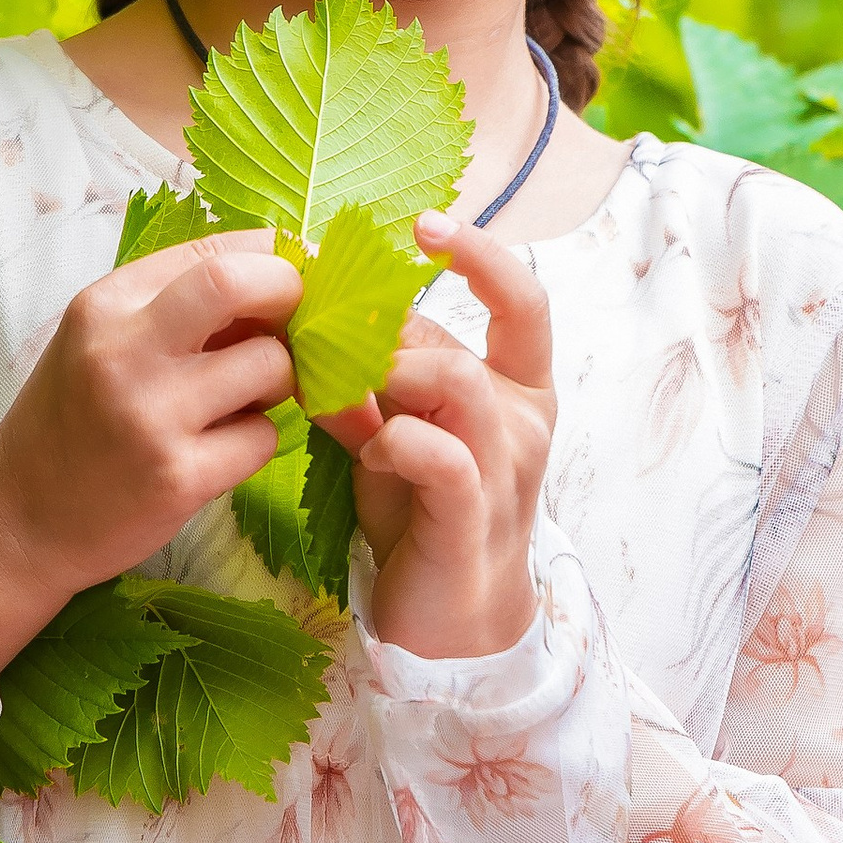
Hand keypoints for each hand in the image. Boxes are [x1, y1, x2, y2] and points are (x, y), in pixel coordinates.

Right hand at [0, 232, 301, 701]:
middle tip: (294, 326)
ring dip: (277, 382)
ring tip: (241, 402)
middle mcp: (123, 350)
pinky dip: (254, 442)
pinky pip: (262, 438)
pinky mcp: (179, 477)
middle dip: (288, 294)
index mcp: (104, 305)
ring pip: (270, 365)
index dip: (269, 258)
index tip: (288, 280)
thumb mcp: (98, 345)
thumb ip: (171, 310)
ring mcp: (151, 415)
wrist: (15, 522)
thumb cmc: (67, 426)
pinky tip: (215, 453)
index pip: (211, 249)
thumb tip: (274, 283)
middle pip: (239, 283)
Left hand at [320, 215, 554, 659]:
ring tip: (346, 403)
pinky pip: (442, 456)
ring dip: (389, 380)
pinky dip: (398, 441)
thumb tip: (319, 318)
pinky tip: (372, 452)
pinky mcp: (472, 517)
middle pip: (453, 345)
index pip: (524, 301)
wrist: (451, 617)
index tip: (425, 225)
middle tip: (317, 351)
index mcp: (517, 388)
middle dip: (378, 343)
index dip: (482, 254)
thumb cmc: (425, 511)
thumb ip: (375, 378)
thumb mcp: (398, 428)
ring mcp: (504, 470)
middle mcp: (522, 421)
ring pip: (456, 384)